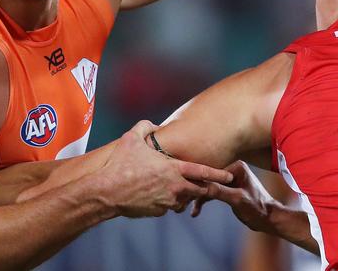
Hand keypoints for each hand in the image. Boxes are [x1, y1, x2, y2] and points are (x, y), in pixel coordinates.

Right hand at [99, 120, 232, 217]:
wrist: (108, 192)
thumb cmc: (120, 164)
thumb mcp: (131, 138)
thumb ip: (145, 127)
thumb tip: (154, 125)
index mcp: (173, 169)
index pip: (203, 172)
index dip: (218, 174)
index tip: (230, 175)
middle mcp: (175, 187)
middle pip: (200, 190)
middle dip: (206, 188)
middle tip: (210, 185)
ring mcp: (168, 202)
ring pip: (184, 199)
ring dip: (185, 194)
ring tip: (178, 187)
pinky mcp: (158, 212)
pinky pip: (169, 206)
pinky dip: (169, 201)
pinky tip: (158, 194)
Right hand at [191, 160, 281, 233]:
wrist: (269, 220)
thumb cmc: (258, 208)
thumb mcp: (237, 200)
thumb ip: (219, 191)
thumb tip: (200, 186)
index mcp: (236, 166)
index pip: (212, 171)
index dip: (198, 179)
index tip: (185, 186)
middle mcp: (231, 170)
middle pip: (207, 178)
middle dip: (196, 189)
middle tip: (182, 198)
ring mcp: (228, 179)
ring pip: (207, 186)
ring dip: (198, 197)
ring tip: (185, 206)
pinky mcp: (226, 189)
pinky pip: (211, 192)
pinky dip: (203, 201)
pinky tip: (195, 211)